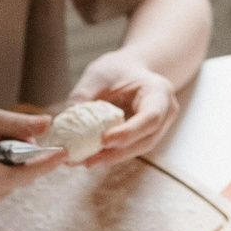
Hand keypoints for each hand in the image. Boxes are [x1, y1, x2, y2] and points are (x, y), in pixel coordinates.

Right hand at [0, 100, 60, 202]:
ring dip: (19, 158)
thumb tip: (47, 125)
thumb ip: (12, 122)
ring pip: (16, 179)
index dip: (40, 166)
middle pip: (17, 178)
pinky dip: (12, 163)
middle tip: (19, 129)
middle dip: (29, 155)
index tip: (63, 152)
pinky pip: (10, 180)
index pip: (11, 175)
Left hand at [68, 51, 178, 165]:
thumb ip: (84, 96)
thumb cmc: (117, 68)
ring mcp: (161, 126)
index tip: (104, 140)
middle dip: (117, 153)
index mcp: (159, 91)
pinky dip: (114, 154)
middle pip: (146, 139)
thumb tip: (64, 122)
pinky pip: (133, 148)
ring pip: (139, 148)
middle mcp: (166, 111)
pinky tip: (93, 157)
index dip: (129, 132)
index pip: (150, 117)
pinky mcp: (148, 135)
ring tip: (86, 162)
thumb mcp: (98, 75)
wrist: (132, 68)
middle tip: (89, 161)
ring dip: (114, 158)